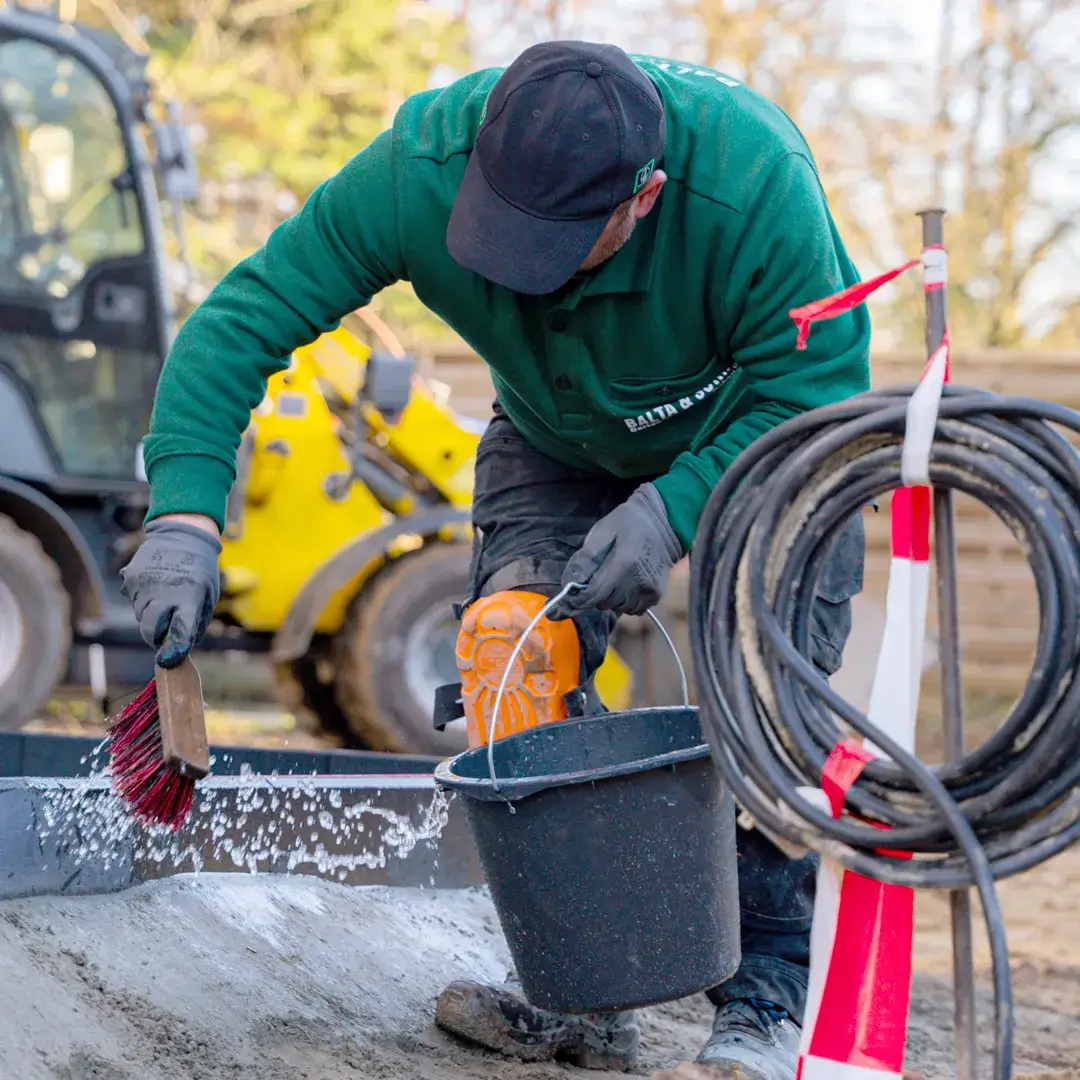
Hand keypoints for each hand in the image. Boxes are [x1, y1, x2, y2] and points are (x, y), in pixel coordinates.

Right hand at [119, 516, 222, 667]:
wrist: (182, 533)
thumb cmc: (200, 569)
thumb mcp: (208, 595)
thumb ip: (196, 623)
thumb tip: (180, 648)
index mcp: (189, 597)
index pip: (179, 630)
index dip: (173, 649)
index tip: (168, 660)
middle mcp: (164, 591)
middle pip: (150, 629)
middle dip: (156, 636)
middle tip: (163, 633)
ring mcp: (144, 584)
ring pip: (141, 615)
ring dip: (151, 614)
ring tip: (165, 595)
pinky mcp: (130, 577)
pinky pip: (133, 598)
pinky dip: (142, 597)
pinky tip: (155, 584)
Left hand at [549, 484, 682, 619]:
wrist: (663, 523)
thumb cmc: (627, 523)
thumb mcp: (602, 532)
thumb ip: (585, 559)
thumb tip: (569, 583)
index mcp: (624, 563)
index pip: (594, 594)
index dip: (578, 599)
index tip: (570, 596)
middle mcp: (639, 581)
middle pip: (604, 603)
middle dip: (594, 595)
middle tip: (595, 578)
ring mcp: (650, 590)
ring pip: (618, 608)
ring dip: (610, 598)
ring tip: (613, 578)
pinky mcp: (656, 595)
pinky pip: (633, 609)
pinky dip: (625, 601)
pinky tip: (626, 584)